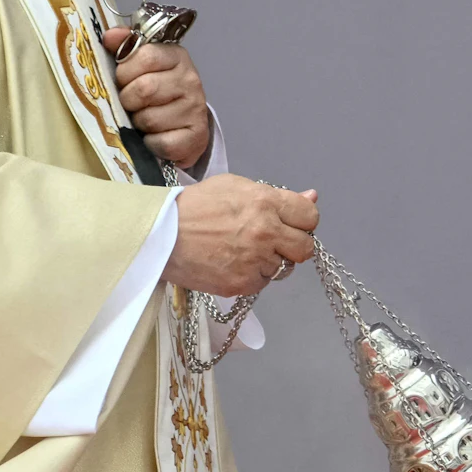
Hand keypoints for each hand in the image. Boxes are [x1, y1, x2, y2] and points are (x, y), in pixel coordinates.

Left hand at [102, 27, 210, 170]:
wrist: (185, 125)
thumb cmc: (158, 90)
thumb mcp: (143, 64)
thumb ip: (126, 46)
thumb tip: (109, 36)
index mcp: (177, 56)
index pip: (145, 56)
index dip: (126, 70)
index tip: (125, 78)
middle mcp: (190, 80)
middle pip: (144, 89)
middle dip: (128, 99)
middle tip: (131, 102)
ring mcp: (195, 109)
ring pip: (148, 119)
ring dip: (138, 123)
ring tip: (143, 118)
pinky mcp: (195, 137)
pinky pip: (159, 142)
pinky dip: (150, 143)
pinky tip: (154, 136)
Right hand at [166, 175, 319, 297]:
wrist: (160, 234)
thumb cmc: (195, 206)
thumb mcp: (235, 187)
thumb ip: (276, 195)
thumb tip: (311, 196)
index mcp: (265, 203)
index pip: (310, 216)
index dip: (302, 220)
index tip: (292, 222)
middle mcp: (265, 232)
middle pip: (306, 248)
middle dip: (294, 244)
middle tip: (274, 240)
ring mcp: (254, 261)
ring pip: (284, 267)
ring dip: (271, 261)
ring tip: (244, 250)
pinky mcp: (242, 284)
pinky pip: (263, 283)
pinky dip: (253, 275)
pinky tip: (233, 262)